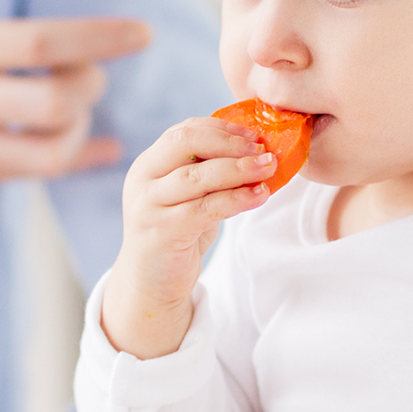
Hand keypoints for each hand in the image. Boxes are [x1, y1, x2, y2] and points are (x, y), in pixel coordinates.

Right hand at [0, 0, 150, 189]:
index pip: (40, 42)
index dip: (99, 38)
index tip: (140, 32)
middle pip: (55, 101)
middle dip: (91, 83)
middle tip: (91, 69)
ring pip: (47, 150)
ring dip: (80, 128)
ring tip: (76, 104)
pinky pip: (26, 176)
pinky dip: (70, 162)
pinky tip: (93, 147)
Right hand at [96, 116, 274, 359]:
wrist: (151, 282)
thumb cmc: (177, 235)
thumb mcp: (190, 197)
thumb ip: (210, 173)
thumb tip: (258, 151)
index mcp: (149, 164)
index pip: (185, 130)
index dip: (222, 128)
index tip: (255, 134)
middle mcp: (143, 179)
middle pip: (186, 142)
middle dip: (230, 142)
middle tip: (264, 149)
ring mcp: (148, 205)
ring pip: (197, 175)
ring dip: (238, 168)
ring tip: (269, 167)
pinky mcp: (160, 232)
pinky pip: (204, 209)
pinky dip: (235, 199)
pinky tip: (258, 195)